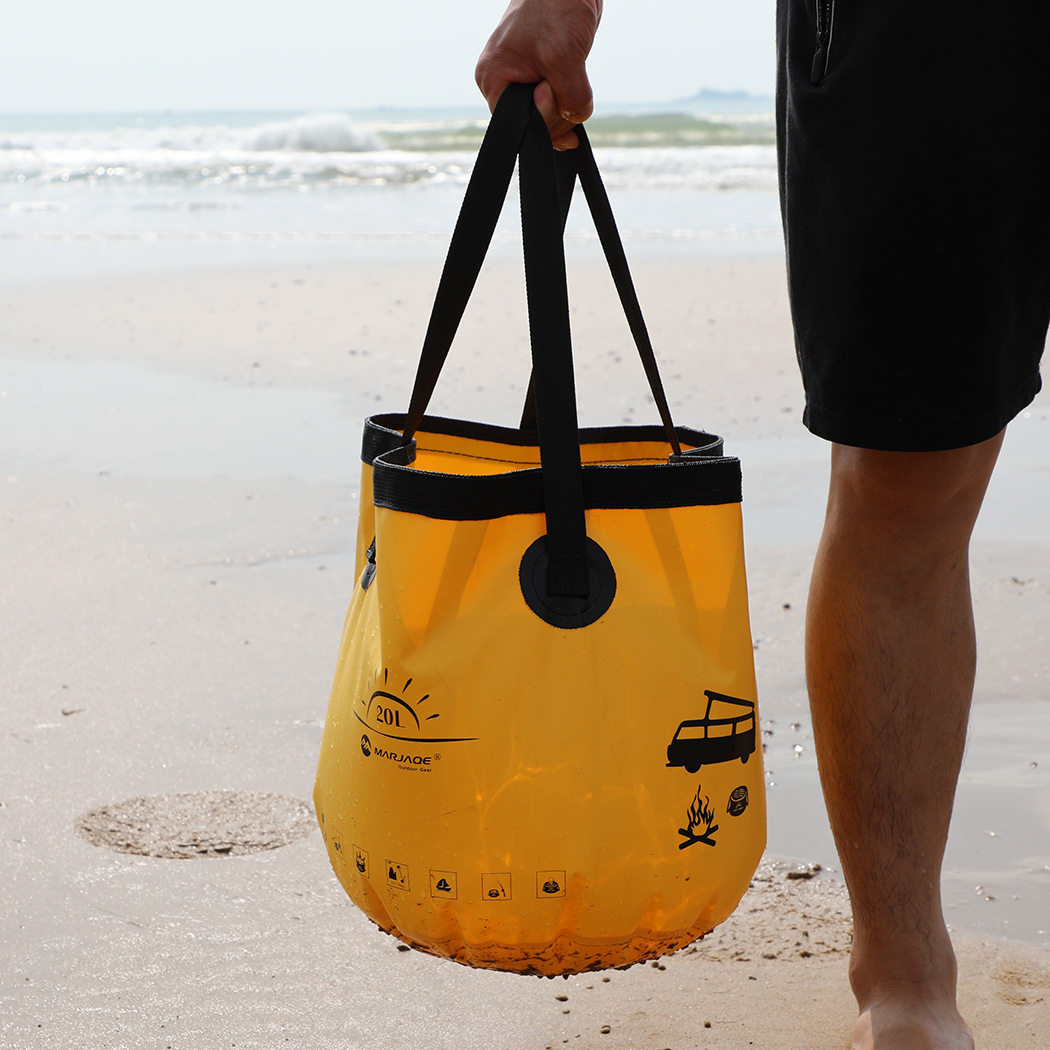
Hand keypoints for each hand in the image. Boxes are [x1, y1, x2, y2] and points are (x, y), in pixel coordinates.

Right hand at [475, 0, 602, 148]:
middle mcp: (503, 82)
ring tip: (571, 72)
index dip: (541, 120)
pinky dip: (570, 100)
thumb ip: (571, 98)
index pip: (516, 125)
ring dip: (567, 105)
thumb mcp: (565, 57)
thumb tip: (575, 120)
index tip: (554, 89)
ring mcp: (522, 80)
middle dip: (557, 112)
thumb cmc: (554, 5)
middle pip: (532, 124)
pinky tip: (577, 88)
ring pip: (548, 116)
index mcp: (493, 78)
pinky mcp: (540, 76)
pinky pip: (556, 104)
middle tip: (566, 78)